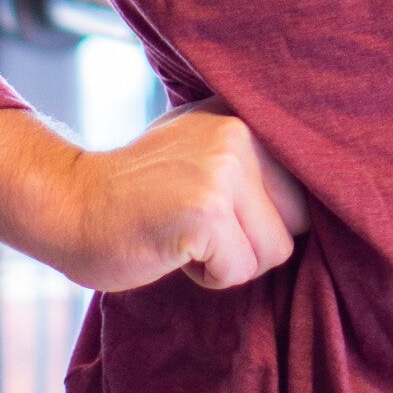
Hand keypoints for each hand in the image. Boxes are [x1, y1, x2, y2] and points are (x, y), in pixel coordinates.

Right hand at [72, 103, 309, 294]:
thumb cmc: (137, 191)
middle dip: (254, 241)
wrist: (69, 206)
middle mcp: (238, 132)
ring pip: (274, 251)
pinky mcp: (205, 212)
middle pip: (298, 221)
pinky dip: (208, 277)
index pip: (307, 183)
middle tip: (199, 227)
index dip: (270, 215)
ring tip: (186, 237)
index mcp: (243, 115)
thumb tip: (324, 187)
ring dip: (232, 261)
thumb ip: (251, 155)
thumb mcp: (198, 146)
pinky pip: (240, 271)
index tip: (228, 214)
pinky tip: (173, 250)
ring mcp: (222, 171)